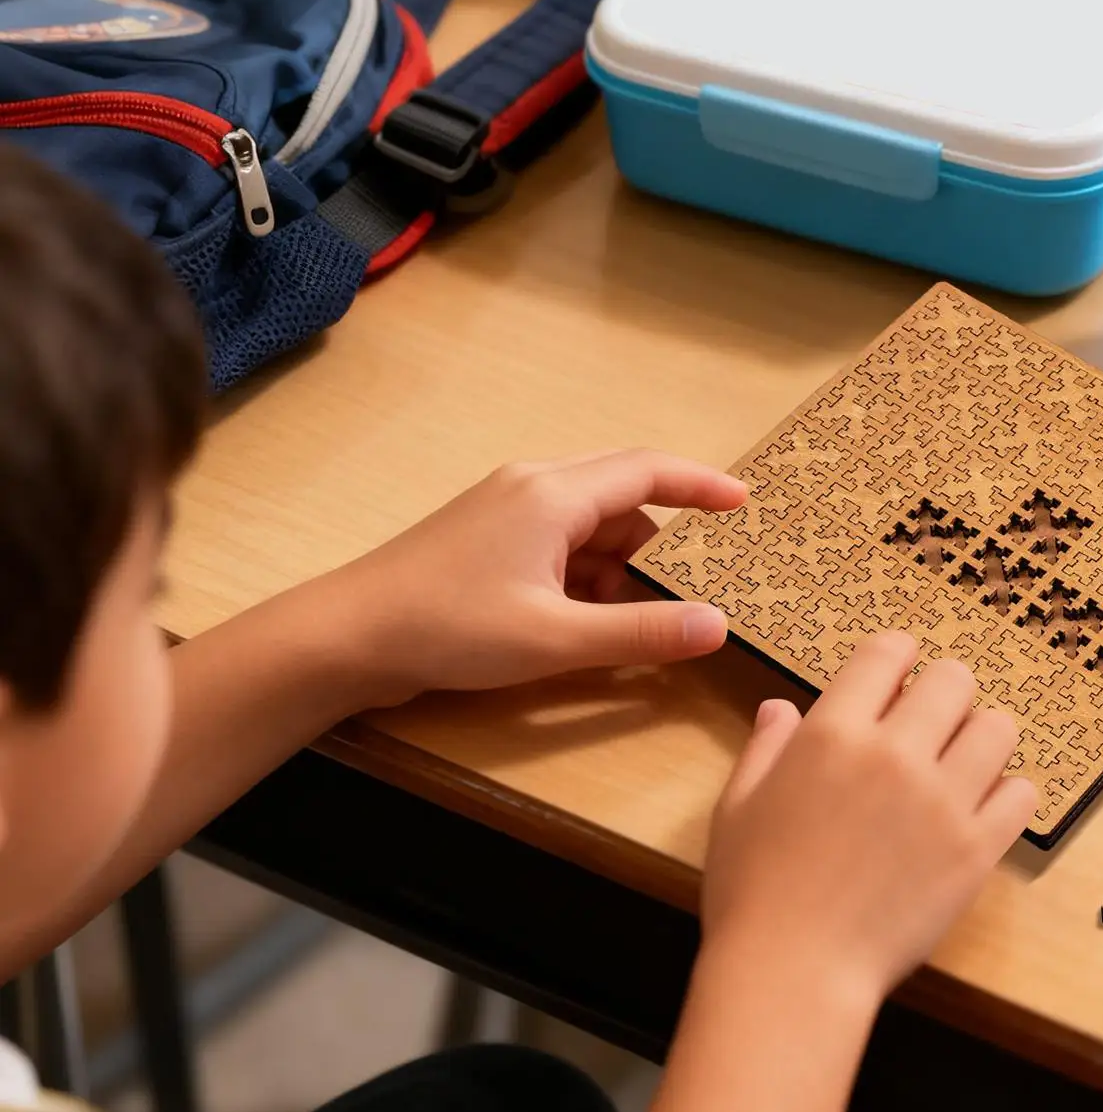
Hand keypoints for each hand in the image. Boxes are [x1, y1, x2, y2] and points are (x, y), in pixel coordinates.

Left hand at [323, 450, 745, 705]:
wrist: (346, 637)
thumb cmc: (448, 628)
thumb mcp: (555, 640)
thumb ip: (641, 634)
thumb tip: (717, 626)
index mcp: (553, 494)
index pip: (648, 471)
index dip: (702, 485)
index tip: (745, 503)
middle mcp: (533, 489)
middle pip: (622, 497)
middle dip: (668, 539)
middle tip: (713, 575)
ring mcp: (506, 514)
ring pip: (590, 529)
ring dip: (625, 569)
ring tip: (658, 616)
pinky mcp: (487, 544)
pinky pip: (560, 549)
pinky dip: (589, 580)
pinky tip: (601, 623)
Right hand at [701, 632, 1036, 1002]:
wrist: (793, 973)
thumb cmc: (752, 891)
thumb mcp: (736, 807)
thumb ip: (765, 749)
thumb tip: (781, 708)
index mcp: (833, 733)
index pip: (889, 652)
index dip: (897, 656)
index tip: (897, 674)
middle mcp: (895, 755)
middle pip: (954, 679)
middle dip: (943, 691)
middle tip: (929, 721)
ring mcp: (942, 803)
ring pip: (998, 729)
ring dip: (980, 737)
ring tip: (959, 763)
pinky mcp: (976, 851)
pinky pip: (1021, 795)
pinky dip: (1006, 794)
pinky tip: (978, 809)